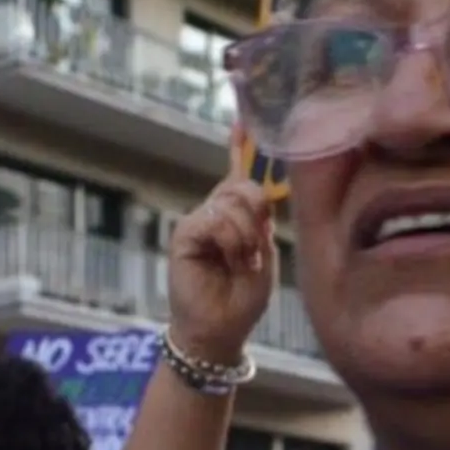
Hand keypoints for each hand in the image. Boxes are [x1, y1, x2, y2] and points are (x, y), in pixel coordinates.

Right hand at [167, 126, 276, 366]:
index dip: (239, 146)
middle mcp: (215, 212)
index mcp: (237, 214)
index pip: (239, 174)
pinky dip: (231, 241)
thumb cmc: (244, 297)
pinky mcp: (184, 233)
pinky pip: (216, 220)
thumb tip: (259, 188)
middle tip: (255, 249)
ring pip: (233, 202)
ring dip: (247, 236)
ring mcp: (198, 220)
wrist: (220, 329)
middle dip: (258, 214)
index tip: (242, 119)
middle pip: (244, 185)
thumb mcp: (265, 253)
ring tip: (242, 262)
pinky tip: (230, 260)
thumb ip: (262, 220)